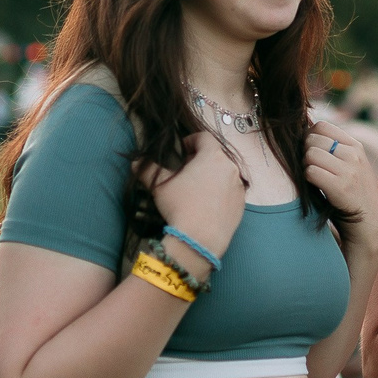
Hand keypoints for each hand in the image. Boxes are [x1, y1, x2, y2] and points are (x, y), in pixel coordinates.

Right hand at [141, 133, 247, 259]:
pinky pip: (231, 192)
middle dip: (201, 160)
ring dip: (212, 177)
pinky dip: (221, 193)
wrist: (200, 240)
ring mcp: (238, 187)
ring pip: (225, 174)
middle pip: (216, 156)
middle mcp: (230, 168)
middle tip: (186, 171)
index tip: (182, 150)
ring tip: (196, 190)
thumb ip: (147, 169)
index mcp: (212, 157)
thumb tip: (135, 162)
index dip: (191, 140)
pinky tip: (207, 205)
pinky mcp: (242, 205)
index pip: (205, 137)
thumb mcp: (159, 186)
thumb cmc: (180, 207)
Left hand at [304, 119, 377, 248]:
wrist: (368, 220)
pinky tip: (315, 186)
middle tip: (310, 167)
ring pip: (310, 154)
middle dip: (305, 152)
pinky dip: (307, 179)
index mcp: (354, 145)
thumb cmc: (352, 190)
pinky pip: (311, 172)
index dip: (310, 136)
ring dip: (305, 166)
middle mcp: (353, 155)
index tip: (311, 151)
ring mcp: (348, 170)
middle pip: (312, 139)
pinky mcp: (340, 187)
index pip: (321, 126)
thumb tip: (303, 131)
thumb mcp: (351, 163)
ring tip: (314, 177)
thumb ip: (333, 147)